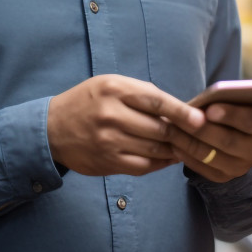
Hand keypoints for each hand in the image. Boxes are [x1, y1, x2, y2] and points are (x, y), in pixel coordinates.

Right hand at [47, 74, 206, 175]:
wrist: (51, 128)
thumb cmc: (88, 102)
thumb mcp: (110, 84)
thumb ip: (142, 94)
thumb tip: (179, 109)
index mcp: (115, 90)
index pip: (157, 101)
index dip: (182, 112)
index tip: (201, 120)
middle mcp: (111, 115)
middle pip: (159, 129)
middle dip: (183, 134)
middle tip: (199, 137)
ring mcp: (109, 141)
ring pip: (154, 150)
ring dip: (174, 150)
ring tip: (186, 147)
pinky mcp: (107, 162)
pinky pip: (143, 167)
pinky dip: (160, 163)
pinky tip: (168, 158)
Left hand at [167, 102, 251, 183]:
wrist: (239, 137)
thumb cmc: (233, 110)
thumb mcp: (236, 101)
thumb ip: (225, 100)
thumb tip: (201, 104)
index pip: (251, 120)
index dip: (230, 114)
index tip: (209, 108)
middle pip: (227, 140)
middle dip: (200, 128)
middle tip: (178, 118)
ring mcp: (240, 167)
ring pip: (210, 155)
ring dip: (186, 141)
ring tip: (170, 128)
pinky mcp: (224, 178)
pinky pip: (202, 168)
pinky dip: (185, 155)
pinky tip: (172, 144)